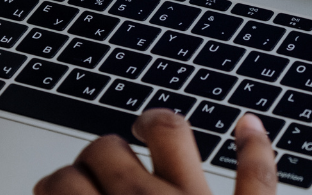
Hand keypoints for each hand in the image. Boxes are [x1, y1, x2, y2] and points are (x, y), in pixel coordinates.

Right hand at [35, 109, 276, 194]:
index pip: (61, 183)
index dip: (53, 184)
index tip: (54, 192)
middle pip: (106, 151)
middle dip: (93, 157)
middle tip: (92, 174)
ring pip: (170, 135)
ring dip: (155, 124)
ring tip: (147, 126)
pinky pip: (257, 174)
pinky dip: (255, 146)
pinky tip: (249, 126)